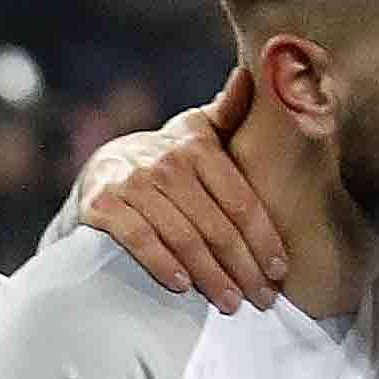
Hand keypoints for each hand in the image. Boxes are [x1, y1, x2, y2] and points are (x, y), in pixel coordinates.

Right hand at [72, 92, 282, 303]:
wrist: (98, 172)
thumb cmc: (164, 160)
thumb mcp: (197, 132)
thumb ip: (231, 113)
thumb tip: (259, 74)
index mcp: (197, 145)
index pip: (240, 199)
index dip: (263, 237)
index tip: (280, 270)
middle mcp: (166, 161)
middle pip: (215, 224)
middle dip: (242, 266)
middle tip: (261, 300)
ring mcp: (132, 183)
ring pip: (182, 236)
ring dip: (209, 275)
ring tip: (229, 304)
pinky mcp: (102, 206)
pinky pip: (138, 239)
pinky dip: (161, 263)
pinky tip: (182, 286)